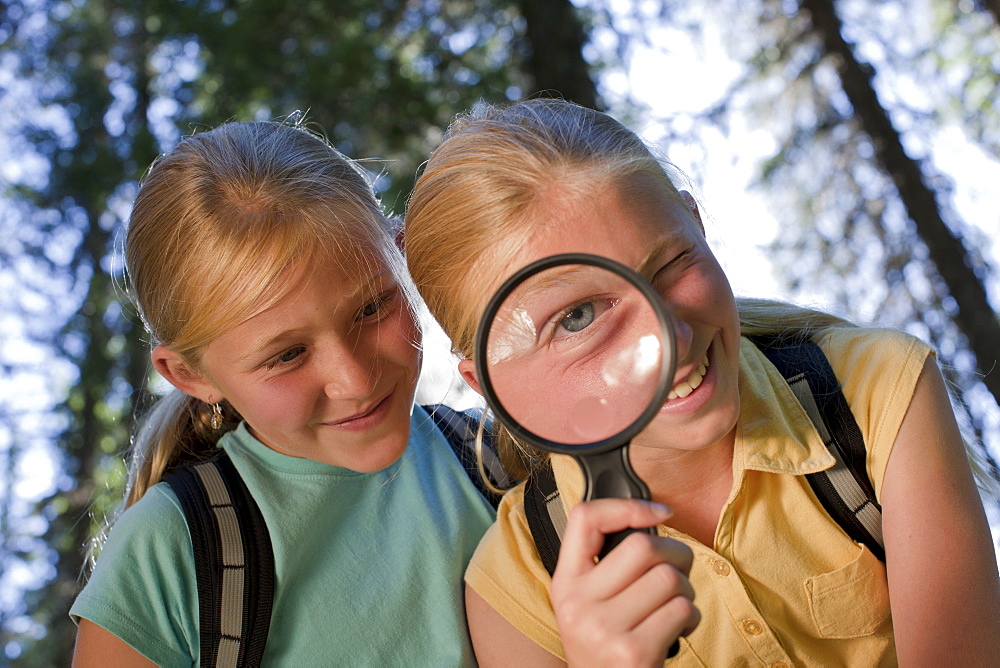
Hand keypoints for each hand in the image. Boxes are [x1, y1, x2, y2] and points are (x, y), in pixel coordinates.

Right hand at [549, 499, 698, 666]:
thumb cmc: (606, 645)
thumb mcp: (589, 602)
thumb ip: (607, 565)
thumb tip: (651, 518)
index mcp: (565, 582)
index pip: (585, 518)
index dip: (627, 505)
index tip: (659, 512)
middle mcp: (577, 603)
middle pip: (642, 546)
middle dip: (676, 554)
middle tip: (678, 571)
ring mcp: (603, 629)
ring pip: (669, 578)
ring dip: (686, 591)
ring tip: (674, 607)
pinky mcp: (633, 652)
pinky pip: (682, 610)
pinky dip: (690, 618)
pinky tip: (676, 631)